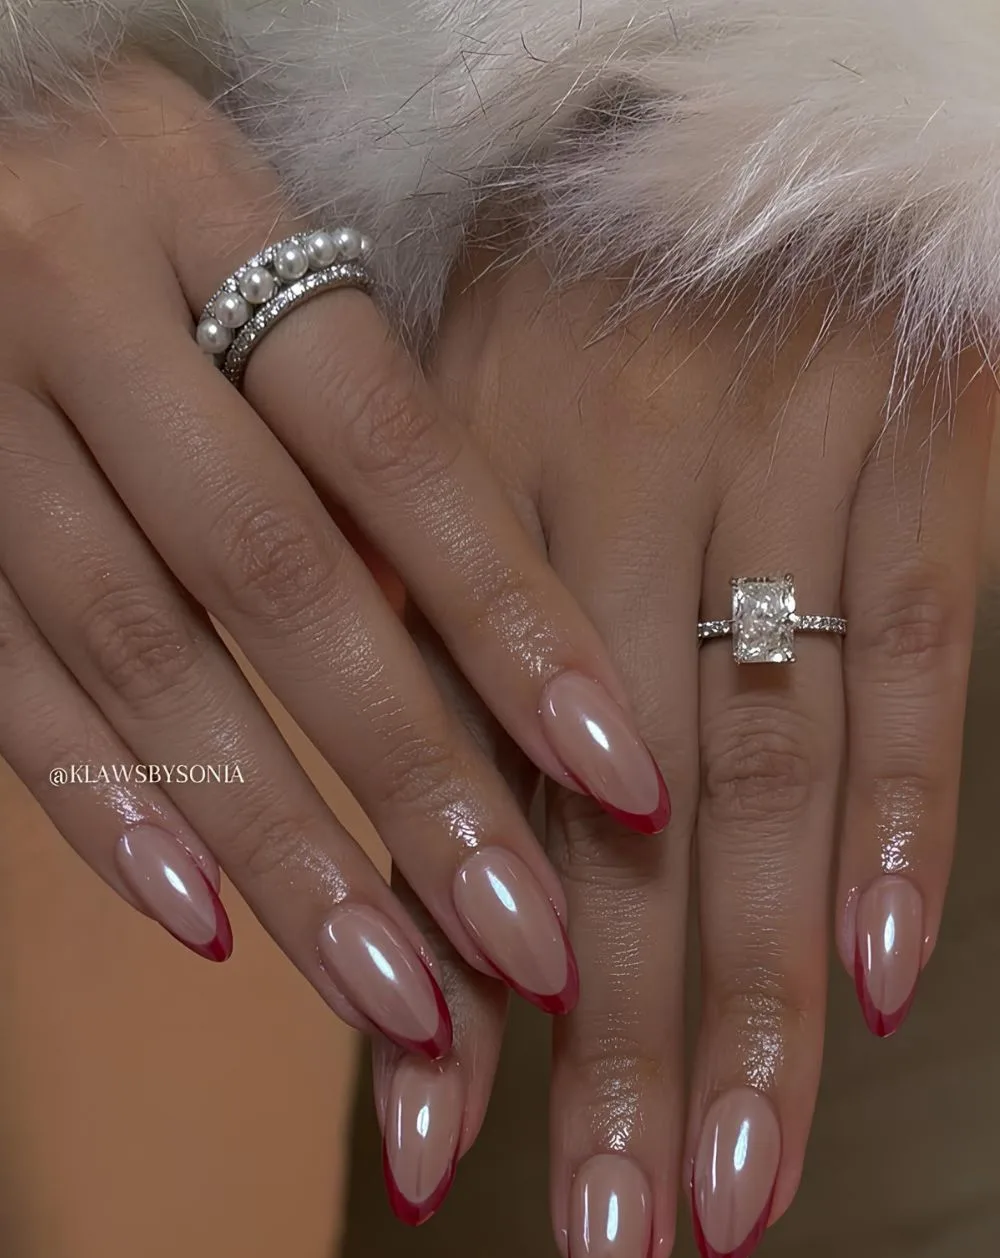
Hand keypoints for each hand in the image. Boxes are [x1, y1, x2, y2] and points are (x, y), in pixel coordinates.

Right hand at [0, 62, 669, 1049]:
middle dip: (413, 780)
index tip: (624, 780)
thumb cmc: (111, 217)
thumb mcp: (232, 249)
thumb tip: (467, 642)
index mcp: (197, 200)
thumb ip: (341, 419)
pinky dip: (106, 808)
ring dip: (280, 844)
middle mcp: (72, 294)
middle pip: (279, 576)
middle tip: (525, 944)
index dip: (513, 622)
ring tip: (395, 994)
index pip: (394, 445)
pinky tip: (206, 922)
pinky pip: (1, 681)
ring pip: (142, 657)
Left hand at [374, 251, 993, 1257]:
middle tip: (606, 1250)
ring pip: (758, 769)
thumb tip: (442, 909)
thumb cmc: (572, 301)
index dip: (445, 987)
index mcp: (455, 495)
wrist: (728, 97)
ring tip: (730, 1190)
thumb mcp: (463, 448)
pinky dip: (908, 817)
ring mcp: (772, 457)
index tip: (432, 1172)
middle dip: (604, 1057)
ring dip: (747, 997)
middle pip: (609, 825)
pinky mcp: (917, 440)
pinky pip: (921, 644)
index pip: (451, 791)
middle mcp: (599, 483)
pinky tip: (886, 984)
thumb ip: (448, 664)